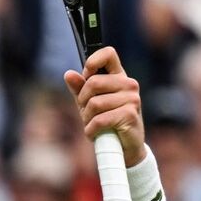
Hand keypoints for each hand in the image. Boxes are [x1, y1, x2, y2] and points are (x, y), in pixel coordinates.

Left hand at [64, 47, 145, 166]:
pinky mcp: (130, 115)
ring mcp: (132, 99)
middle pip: (93, 82)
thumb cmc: (106, 121)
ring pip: (94, 103)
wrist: (124, 147)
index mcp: (118, 76)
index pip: (108, 54)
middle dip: (82, 100)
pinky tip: (94, 133)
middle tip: (86, 113)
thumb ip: (79, 88)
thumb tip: (68, 74)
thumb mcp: (88, 102)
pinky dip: (91, 129)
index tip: (86, 75)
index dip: (93, 61)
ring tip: (93, 124)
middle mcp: (128, 84)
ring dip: (87, 118)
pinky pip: (99, 119)